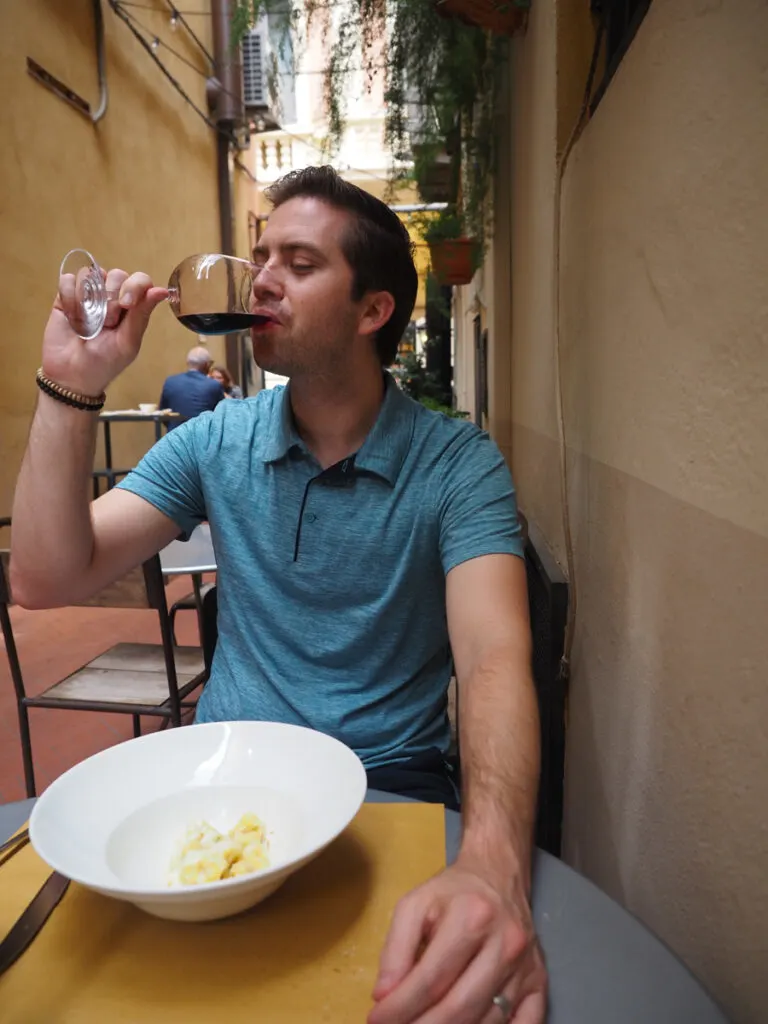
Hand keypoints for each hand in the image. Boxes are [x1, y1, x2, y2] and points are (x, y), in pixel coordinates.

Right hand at [43, 268, 167, 395]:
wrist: (71, 376)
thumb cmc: (105, 363)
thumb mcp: (128, 342)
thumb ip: (142, 314)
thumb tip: (163, 291)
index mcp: (133, 308)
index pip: (140, 280)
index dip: (134, 287)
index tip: (125, 304)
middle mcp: (112, 297)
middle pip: (117, 275)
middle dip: (110, 299)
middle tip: (106, 324)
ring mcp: (89, 294)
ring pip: (92, 274)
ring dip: (88, 299)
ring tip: (86, 322)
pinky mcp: (66, 296)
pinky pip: (68, 279)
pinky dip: (70, 296)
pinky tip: (71, 316)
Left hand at [369, 861, 546, 1023]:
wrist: (499, 875)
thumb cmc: (453, 892)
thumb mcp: (415, 905)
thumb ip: (395, 949)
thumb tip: (383, 996)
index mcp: (471, 919)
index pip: (430, 980)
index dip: (399, 1008)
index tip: (376, 1021)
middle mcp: (504, 944)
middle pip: (459, 1007)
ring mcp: (526, 967)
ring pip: (487, 1022)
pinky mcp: (540, 981)